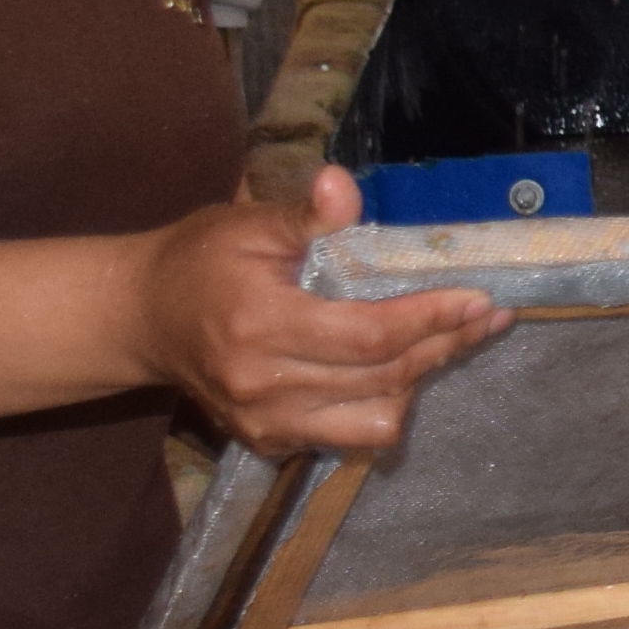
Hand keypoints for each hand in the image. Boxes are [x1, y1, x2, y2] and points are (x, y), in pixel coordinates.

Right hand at [133, 166, 506, 457]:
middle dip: (444, 346)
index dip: (428, 319)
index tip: (478, 299)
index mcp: (260, 326)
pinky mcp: (267, 442)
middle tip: (487, 317)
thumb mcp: (246, 225)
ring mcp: (265, 423)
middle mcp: (263, 386)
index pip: (367, 335)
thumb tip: (342, 186)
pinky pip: (348, 435)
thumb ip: (303, 216)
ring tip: (449, 339)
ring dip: (419, 380)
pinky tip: (401, 368)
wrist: (140, 318)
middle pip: (382, 378)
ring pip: (374, 418)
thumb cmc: (198, 261)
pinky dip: (382, 403)